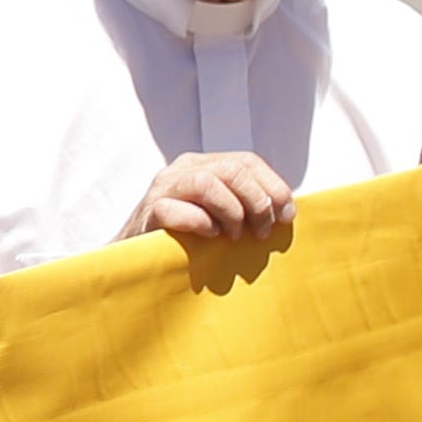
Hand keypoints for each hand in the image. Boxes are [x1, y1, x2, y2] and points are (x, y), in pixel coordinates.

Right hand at [129, 151, 300, 247]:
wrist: (134, 259)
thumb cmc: (183, 239)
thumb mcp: (217, 215)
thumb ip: (243, 205)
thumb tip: (286, 211)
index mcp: (202, 165)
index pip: (247, 161)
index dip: (273, 186)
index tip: (287, 216)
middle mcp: (182, 170)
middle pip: (232, 170)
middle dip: (257, 202)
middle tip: (261, 232)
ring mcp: (163, 188)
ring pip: (207, 183)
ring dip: (231, 211)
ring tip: (234, 236)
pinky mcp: (149, 211)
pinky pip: (177, 209)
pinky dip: (201, 223)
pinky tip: (210, 236)